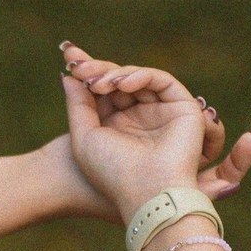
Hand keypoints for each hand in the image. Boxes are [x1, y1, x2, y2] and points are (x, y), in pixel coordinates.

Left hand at [57, 43, 250, 223]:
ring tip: (99, 84)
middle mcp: (140, 118)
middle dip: (98, 69)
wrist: (147, 194)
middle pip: (119, 80)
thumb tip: (68, 76)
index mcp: (117, 127)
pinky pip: (161, 81)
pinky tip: (121, 84)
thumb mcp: (84, 137)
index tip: (68, 57)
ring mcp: (161, 112)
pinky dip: (140, 76)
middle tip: (78, 66)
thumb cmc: (113, 174)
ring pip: (138, 78)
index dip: (88, 72)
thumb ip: (78, 105)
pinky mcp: (182, 108)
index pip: (103, 91)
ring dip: (115, 74)